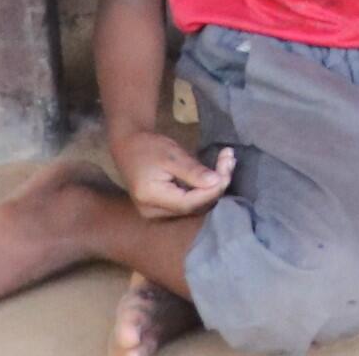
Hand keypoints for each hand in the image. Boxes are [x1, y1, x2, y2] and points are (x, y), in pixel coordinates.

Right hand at [109, 130, 231, 217]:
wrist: (128, 147)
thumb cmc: (148, 147)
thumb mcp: (172, 155)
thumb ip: (192, 170)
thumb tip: (216, 182)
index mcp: (151, 198)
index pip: (189, 202)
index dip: (212, 189)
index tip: (228, 167)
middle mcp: (153, 211)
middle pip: (193, 206)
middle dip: (216, 185)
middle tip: (230, 159)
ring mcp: (157, 212)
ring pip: (194, 205)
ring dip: (213, 187)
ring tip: (227, 162)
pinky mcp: (164, 207)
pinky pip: (189, 202)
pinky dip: (204, 188)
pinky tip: (217, 173)